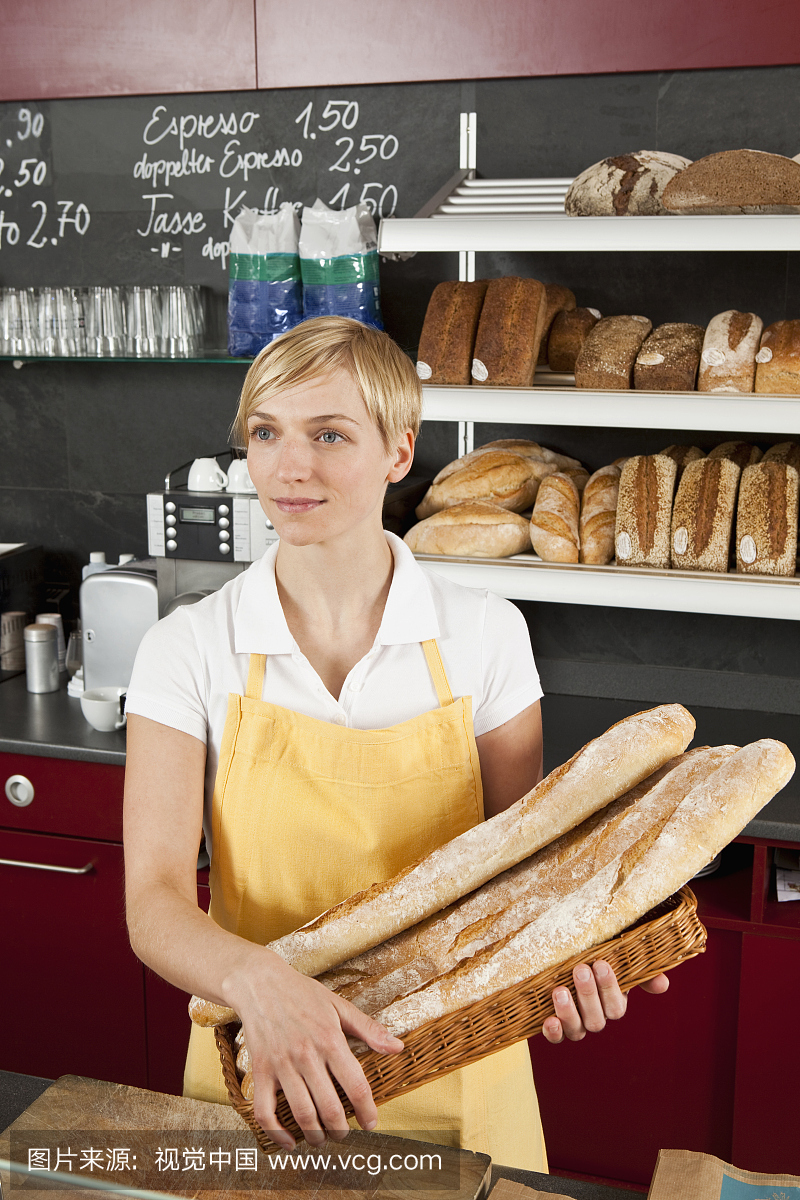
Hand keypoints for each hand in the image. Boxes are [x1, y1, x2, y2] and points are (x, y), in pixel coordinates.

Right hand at [233, 949, 402, 1150]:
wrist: (260, 983)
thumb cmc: (303, 993)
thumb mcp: (339, 1005)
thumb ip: (368, 1029)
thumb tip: (398, 1047)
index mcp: (330, 1039)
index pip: (356, 1085)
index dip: (367, 1111)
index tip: (371, 1123)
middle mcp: (306, 1055)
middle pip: (329, 1107)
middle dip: (341, 1129)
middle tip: (344, 1133)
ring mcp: (282, 1064)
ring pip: (301, 1113)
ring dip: (315, 1135)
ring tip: (322, 1138)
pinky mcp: (260, 1070)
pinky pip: (264, 1110)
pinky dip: (276, 1133)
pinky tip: (289, 1142)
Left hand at [541, 960, 669, 1043]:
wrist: (566, 957)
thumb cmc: (594, 956)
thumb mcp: (617, 959)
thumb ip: (639, 972)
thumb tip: (663, 984)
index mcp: (613, 1003)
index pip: (616, 1007)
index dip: (610, 988)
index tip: (600, 963)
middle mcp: (595, 1017)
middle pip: (596, 1020)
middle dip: (588, 995)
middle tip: (580, 969)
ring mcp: (575, 1024)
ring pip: (577, 1031)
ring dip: (569, 1013)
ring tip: (560, 991)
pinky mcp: (555, 1025)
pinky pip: (556, 1037)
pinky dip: (553, 1032)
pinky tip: (549, 1020)